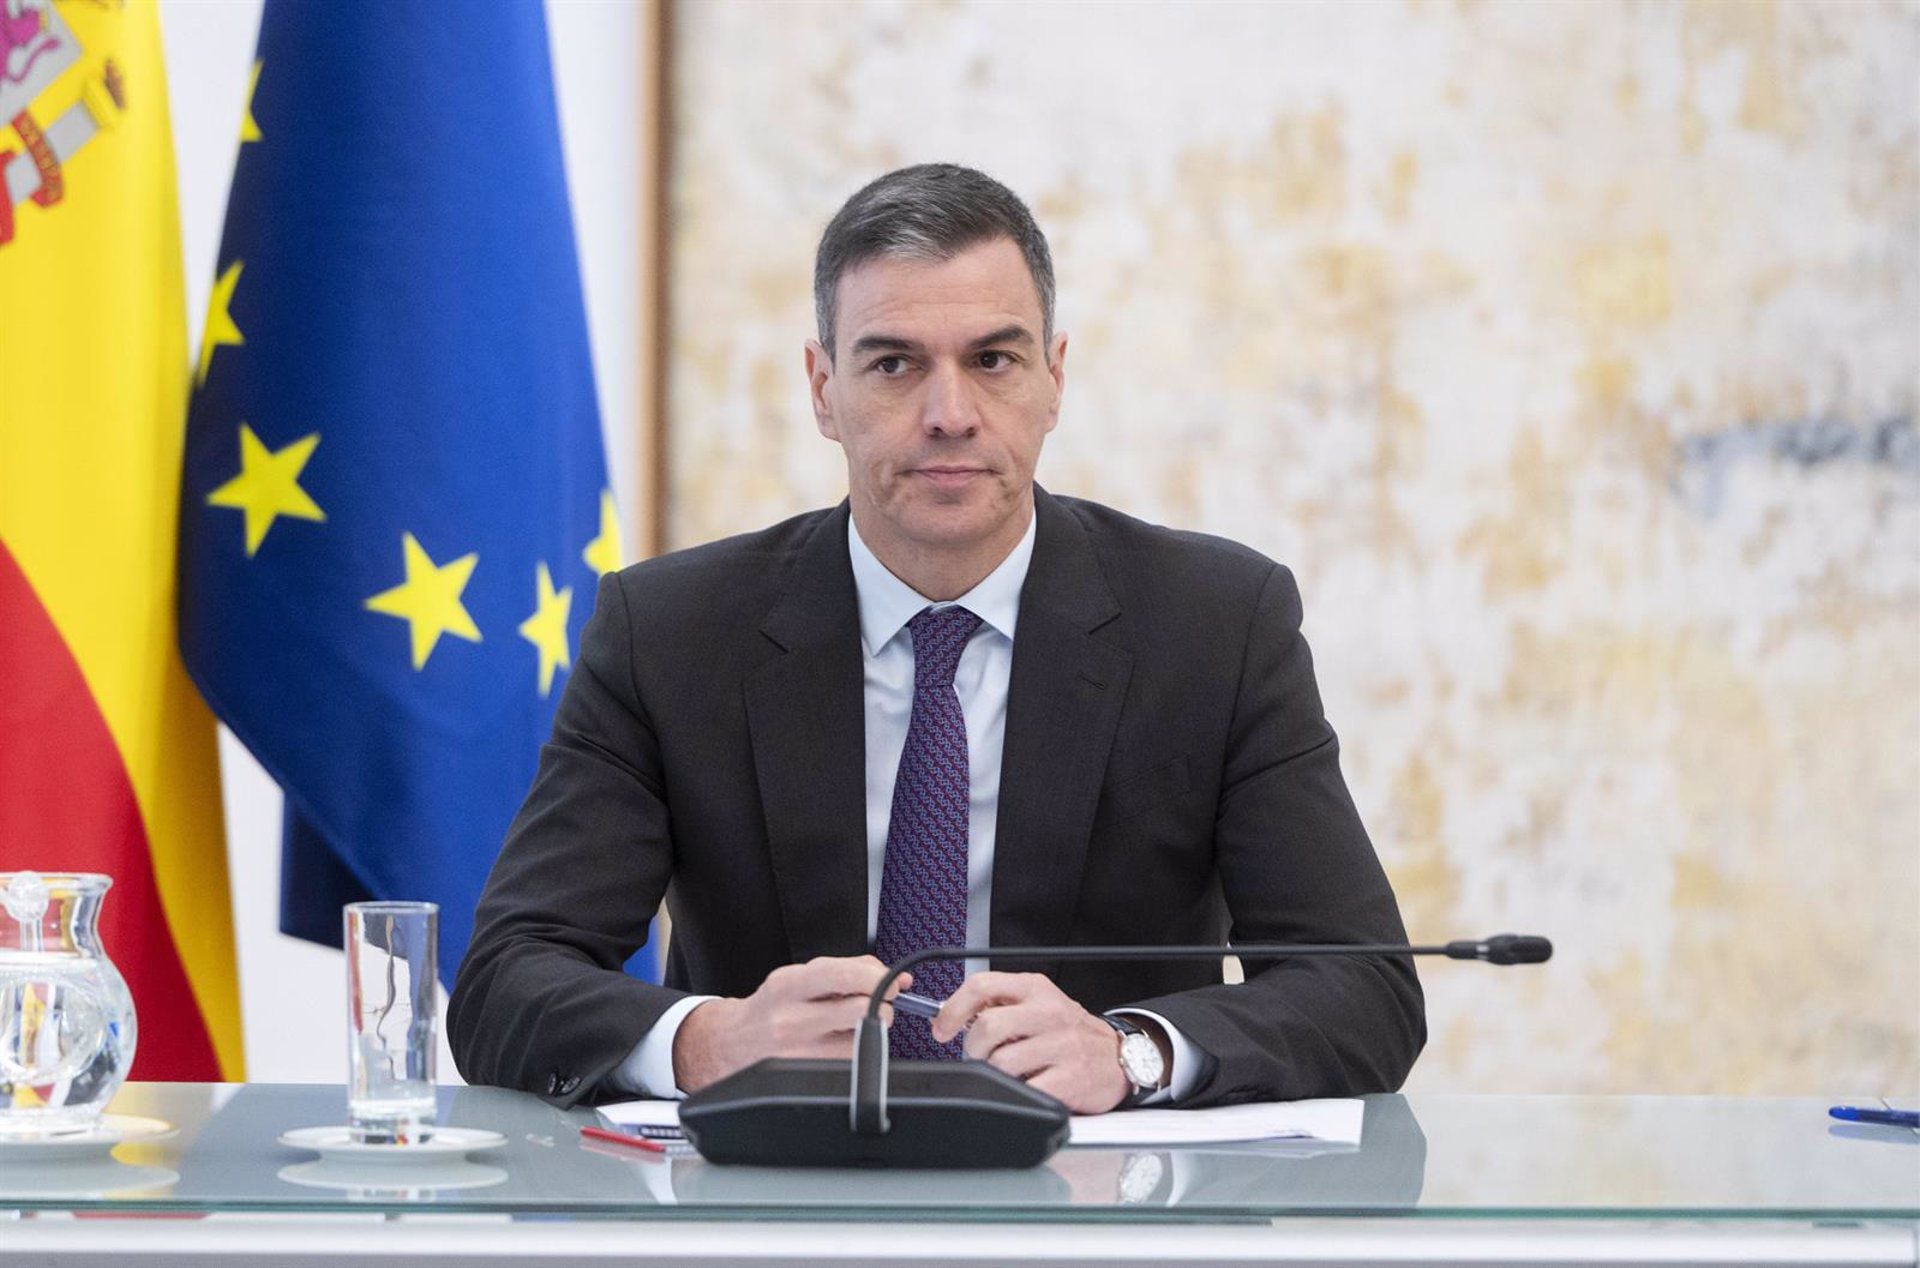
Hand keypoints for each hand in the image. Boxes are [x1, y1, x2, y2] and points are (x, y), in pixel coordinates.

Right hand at [672, 955, 909, 1094]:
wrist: (732, 1044)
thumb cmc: (773, 1006)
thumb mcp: (799, 977)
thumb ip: (849, 970)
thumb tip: (898, 979)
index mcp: (788, 985)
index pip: (841, 975)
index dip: (876, 978)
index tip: (892, 982)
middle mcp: (790, 1019)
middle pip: (860, 1011)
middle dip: (881, 1006)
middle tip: (877, 1004)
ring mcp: (798, 1053)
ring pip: (862, 1041)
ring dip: (871, 1032)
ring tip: (855, 1026)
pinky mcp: (807, 1078)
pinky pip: (851, 1063)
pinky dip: (857, 1052)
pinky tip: (841, 1044)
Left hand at [929, 971, 1130, 1113]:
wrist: (1118, 1057)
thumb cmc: (1070, 1033)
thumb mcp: (1038, 1004)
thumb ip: (999, 1005)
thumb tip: (951, 1016)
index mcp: (1036, 989)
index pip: (982, 986)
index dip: (953, 1009)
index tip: (942, 1028)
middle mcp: (1049, 1012)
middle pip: (986, 1027)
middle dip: (973, 1048)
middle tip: (981, 1056)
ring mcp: (1061, 1046)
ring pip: (1000, 1062)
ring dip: (993, 1073)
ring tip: (1008, 1072)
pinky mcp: (1069, 1079)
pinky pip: (1024, 1088)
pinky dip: (1016, 1091)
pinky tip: (1026, 1084)